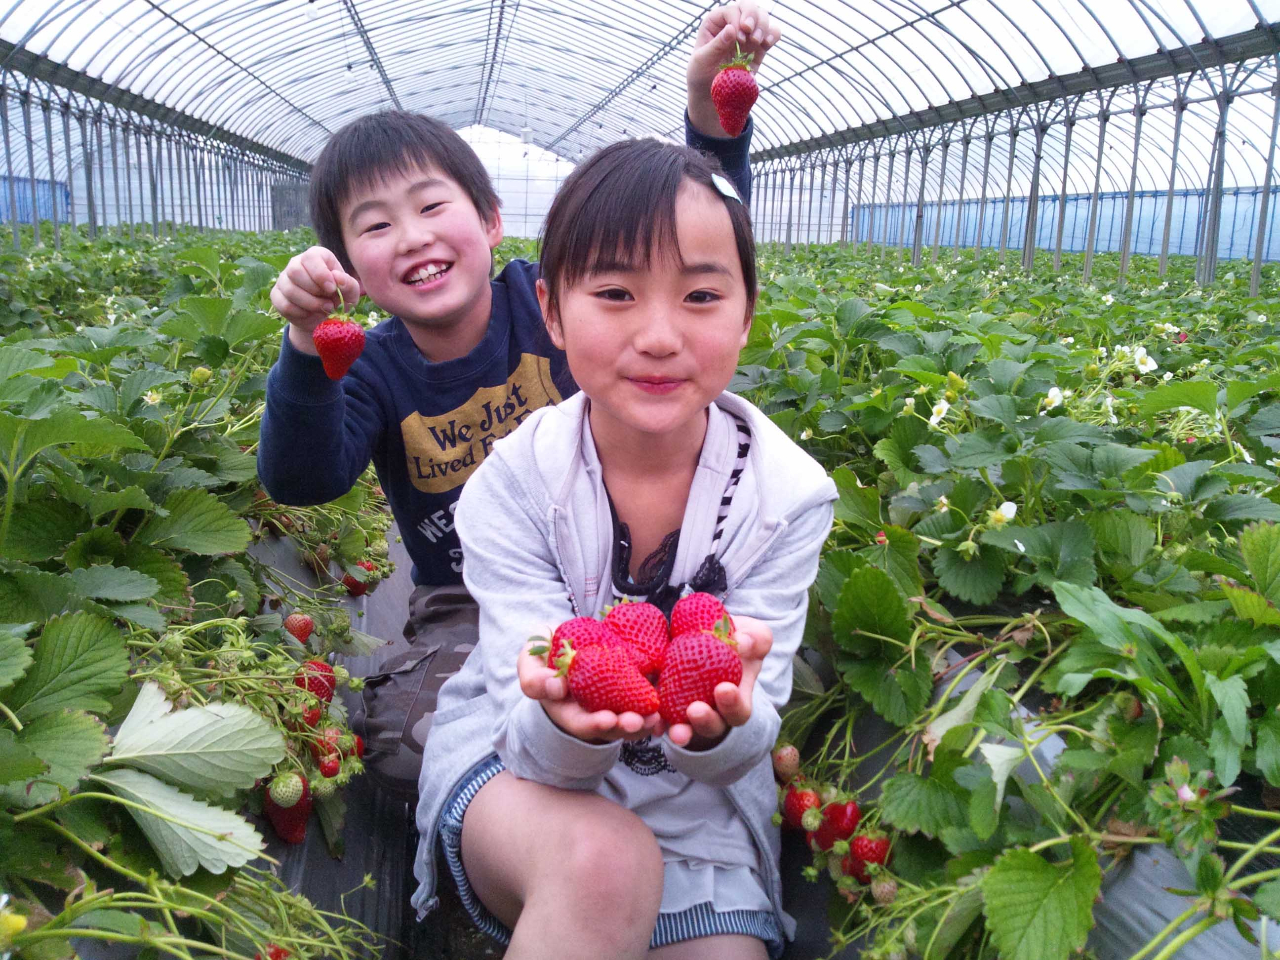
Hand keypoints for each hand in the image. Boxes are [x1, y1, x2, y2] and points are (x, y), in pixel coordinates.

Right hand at [269, 246, 362, 354]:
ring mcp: (283, 279)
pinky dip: (300, 313)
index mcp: (316, 256)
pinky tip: (310, 313)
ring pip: (289, 289)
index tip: (331, 289)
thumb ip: (348, 284)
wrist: (322, 316)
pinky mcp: (276, 295)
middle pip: (295, 271)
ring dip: (309, 304)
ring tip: (323, 309)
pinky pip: (284, 304)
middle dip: (314, 291)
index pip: (311, 257)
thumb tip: (337, 277)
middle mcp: (296, 263)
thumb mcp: (350, 293)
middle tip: (328, 303)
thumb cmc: (338, 298)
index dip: (320, 274)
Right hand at [517, 639, 661, 743]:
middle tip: (636, 721)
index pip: (580, 723)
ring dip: (644, 723)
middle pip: (610, 728)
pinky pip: (644, 706)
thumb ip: (534, 677)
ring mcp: (612, 707)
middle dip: (624, 726)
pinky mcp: (631, 694)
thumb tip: (556, 689)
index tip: (608, 719)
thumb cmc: (545, 656)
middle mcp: (592, 715)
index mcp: (567, 711)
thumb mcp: (529, 662)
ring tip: (655, 718)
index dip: (594, 723)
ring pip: (630, 722)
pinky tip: (665, 708)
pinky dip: (656, 710)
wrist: (566, 646)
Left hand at [664, 616, 772, 748]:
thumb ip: (754, 640)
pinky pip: (662, 717)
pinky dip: (658, 721)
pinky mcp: (667, 701)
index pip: (739, 711)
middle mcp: (714, 710)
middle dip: (704, 721)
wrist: (708, 631)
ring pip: (686, 728)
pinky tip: (653, 719)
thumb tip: (742, 643)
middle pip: (712, 726)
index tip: (724, 689)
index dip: (733, 705)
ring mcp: (689, 709)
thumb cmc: (738, 638)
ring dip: (680, 730)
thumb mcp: (753, 636)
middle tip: (695, 710)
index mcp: (737, 697)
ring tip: (673, 729)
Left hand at [687, 2, 780, 137]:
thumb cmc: (700, 75)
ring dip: (763, 25)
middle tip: (749, 32)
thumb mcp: (702, 61)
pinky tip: (767, 43)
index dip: (736, 20)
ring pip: (762, 16)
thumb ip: (716, 45)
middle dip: (752, 16)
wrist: (711, 94)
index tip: (737, 38)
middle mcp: (732, 24)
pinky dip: (773, 34)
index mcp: (714, 23)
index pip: (730, 11)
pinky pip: (772, 33)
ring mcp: (746, 35)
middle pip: (748, 7)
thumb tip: (732, 29)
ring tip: (757, 41)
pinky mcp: (758, 47)